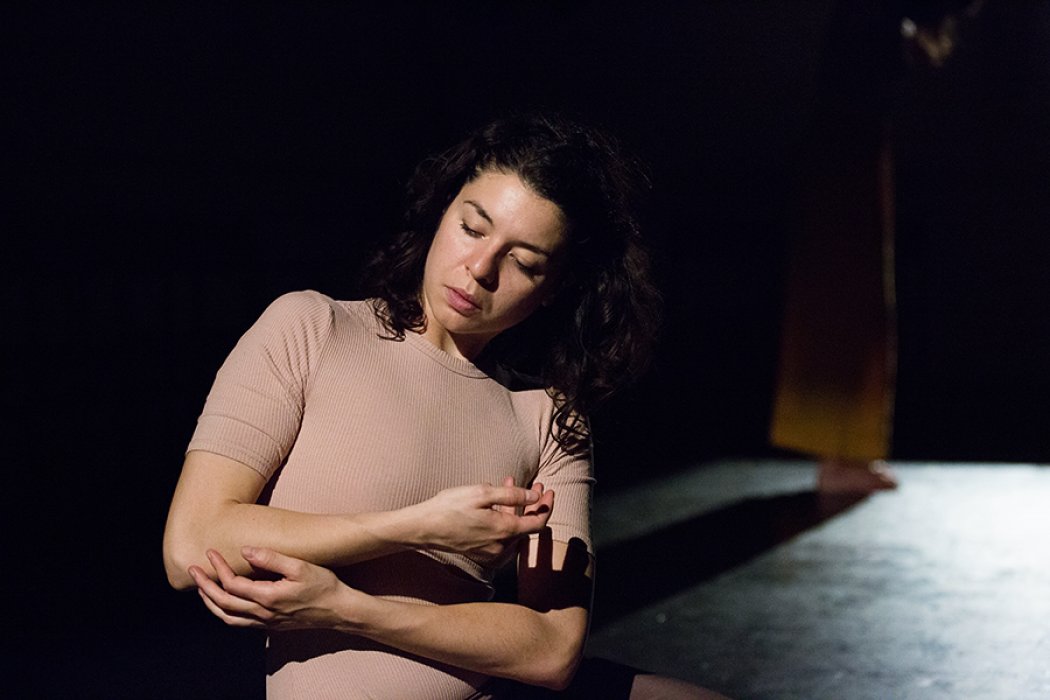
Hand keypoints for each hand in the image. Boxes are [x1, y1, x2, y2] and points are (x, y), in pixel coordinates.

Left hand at [188, 547, 353, 631]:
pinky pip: (239, 622)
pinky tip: (225, 603)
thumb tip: (246, 551)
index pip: (232, 584)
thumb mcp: (300, 566)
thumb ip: (271, 558)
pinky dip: (224, 612)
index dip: (218, 568)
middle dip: (205, 586)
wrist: (339, 611)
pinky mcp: (270, 625)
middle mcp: (262, 614)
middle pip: (223, 603)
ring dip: (211, 602)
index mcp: (267, 597)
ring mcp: (265, 622)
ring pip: (228, 617)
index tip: (211, 553)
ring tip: (202, 588)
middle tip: (193, 570)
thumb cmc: (323, 586)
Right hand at [409, 478, 553, 562]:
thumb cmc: (449, 508)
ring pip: (513, 530)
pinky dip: (503, 518)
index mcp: (504, 531)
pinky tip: (496, 503)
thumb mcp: (482, 493)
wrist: (422, 528)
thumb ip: (512, 495)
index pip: (538, 522)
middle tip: (535, 486)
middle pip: (527, 526)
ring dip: (516, 508)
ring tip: (509, 485)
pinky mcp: (481, 553)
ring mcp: (491, 553)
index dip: (547, 506)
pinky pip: (501, 536)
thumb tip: (535, 496)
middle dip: (532, 504)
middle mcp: (501, 547)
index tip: (548, 491)